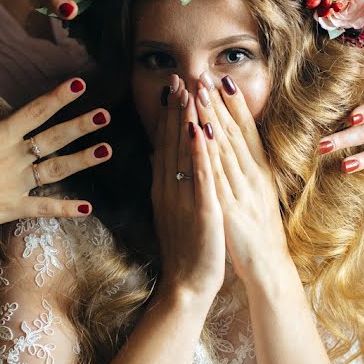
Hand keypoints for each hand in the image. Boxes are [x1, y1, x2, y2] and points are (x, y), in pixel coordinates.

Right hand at [0, 68, 112, 264]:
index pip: (35, 110)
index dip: (58, 96)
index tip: (80, 83)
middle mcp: (12, 158)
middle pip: (53, 138)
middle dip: (80, 125)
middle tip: (105, 115)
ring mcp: (15, 185)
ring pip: (56, 169)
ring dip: (82, 160)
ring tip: (106, 150)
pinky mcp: (11, 209)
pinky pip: (43, 208)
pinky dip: (65, 209)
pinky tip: (86, 208)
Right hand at [151, 75, 224, 298]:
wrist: (187, 284)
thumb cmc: (185, 249)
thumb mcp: (171, 211)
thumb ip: (167, 183)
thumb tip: (161, 155)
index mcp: (164, 189)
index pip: (165, 145)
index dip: (169, 116)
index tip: (172, 89)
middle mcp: (169, 189)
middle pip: (171, 142)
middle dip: (176, 109)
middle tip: (178, 78)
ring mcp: (184, 199)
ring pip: (183, 153)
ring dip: (186, 121)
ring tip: (189, 92)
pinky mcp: (202, 210)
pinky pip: (200, 176)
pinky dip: (200, 152)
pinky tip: (201, 130)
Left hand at [191, 74, 291, 282]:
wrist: (266, 265)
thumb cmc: (257, 231)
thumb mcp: (253, 194)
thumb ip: (242, 171)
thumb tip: (230, 149)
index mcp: (258, 172)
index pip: (246, 131)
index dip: (235, 105)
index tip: (223, 79)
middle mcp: (253, 175)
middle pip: (234, 133)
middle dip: (218, 102)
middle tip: (205, 74)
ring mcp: (242, 190)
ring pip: (224, 147)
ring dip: (212, 116)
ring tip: (200, 91)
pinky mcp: (229, 206)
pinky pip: (216, 174)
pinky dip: (208, 151)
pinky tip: (200, 132)